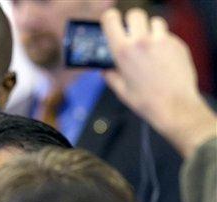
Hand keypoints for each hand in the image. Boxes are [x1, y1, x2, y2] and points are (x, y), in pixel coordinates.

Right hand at [102, 8, 215, 156]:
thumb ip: (110, 76)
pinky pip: (167, 35)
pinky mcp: (177, 44)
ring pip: (154, 22)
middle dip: (131, 23)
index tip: (111, 23)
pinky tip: (162, 58)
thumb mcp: (121, 90)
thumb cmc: (147, 101)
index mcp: (123, 51)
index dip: (110, 19)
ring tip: (149, 47)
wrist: (174, 106)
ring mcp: (162, 40)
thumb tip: (105, 70)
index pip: (111, 19)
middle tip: (131, 35)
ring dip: (149, 30)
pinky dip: (163, 42)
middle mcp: (142, 41)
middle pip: (135, 14)